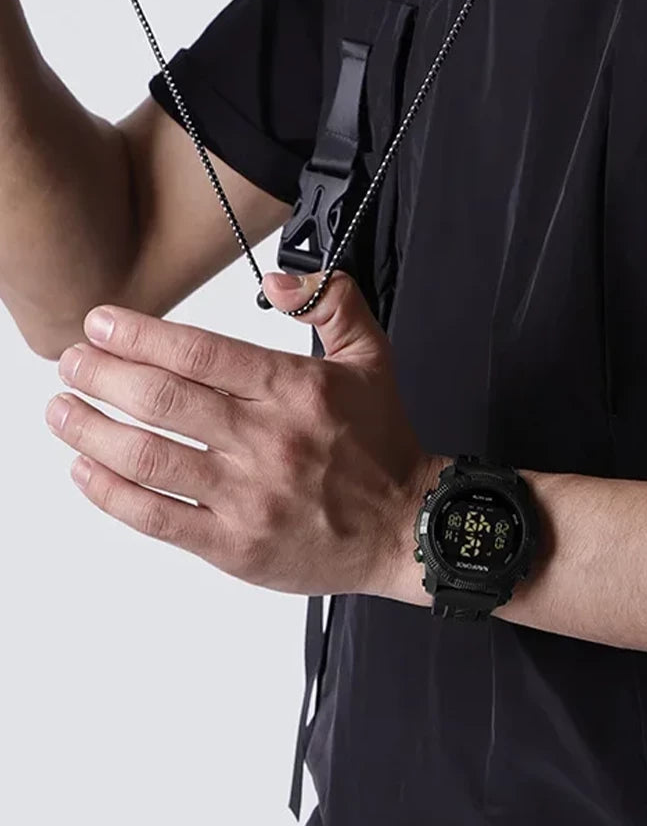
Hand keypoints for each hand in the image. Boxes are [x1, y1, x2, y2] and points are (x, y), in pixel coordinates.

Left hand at [45, 271, 440, 596]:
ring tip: (62, 412)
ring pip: (148, 458)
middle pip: (161, 401)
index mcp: (296, 391)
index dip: (136, 334)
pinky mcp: (236, 545)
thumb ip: (332, 302)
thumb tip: (280, 279)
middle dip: (100, 376)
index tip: (100, 326)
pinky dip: (111, 494)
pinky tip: (85, 472)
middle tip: (72, 364)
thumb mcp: (373, 359)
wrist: (406, 528)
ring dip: (91, 431)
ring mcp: (249, 497)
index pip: (198, 352)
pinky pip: (157, 517)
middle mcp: (269, 442)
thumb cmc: (384, 449)